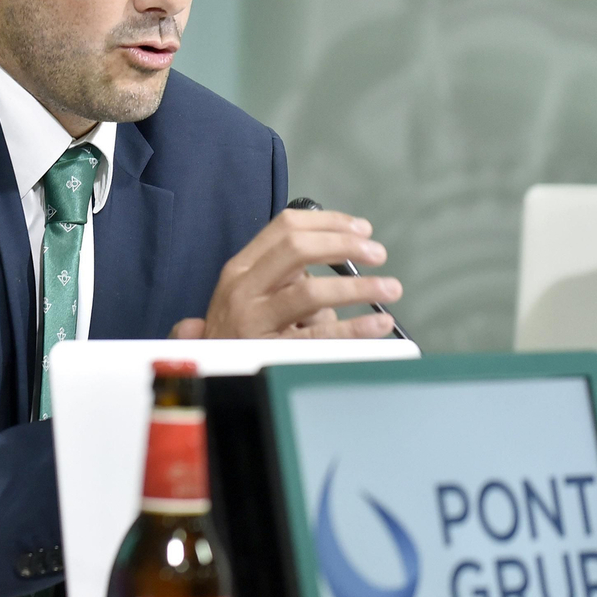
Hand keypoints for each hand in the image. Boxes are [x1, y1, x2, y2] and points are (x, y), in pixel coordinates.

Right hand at [166, 207, 399, 339]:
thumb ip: (287, 273)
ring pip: (310, 291)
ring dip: (358, 287)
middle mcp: (243, 288)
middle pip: (297, 248)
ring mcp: (254, 321)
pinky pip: (319, 337)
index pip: (285, 226)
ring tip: (390, 287)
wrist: (207, 373)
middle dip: (344, 245)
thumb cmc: (238, 331)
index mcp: (241, 268)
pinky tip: (379, 323)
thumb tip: (344, 253)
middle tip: (377, 253)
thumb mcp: (251, 292)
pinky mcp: (269, 351)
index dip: (329, 222)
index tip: (361, 229)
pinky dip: (355, 328)